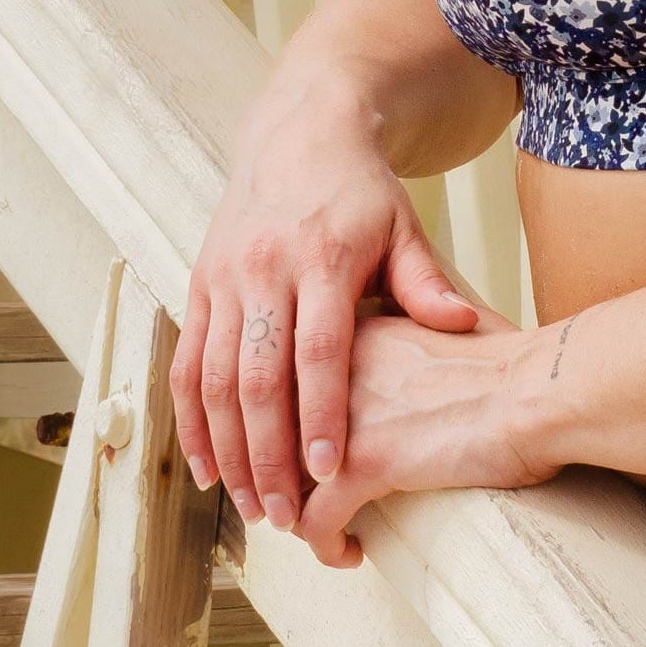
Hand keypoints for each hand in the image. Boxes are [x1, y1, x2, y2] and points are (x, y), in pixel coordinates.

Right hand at [171, 79, 490, 536]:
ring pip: (213, 380)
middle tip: (283, 514)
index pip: (317, 350)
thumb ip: (426, 281)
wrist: (301, 131)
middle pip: (257, 378)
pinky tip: (206, 466)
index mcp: (322, 257)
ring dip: (227, 450)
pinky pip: (185, 363)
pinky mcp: (199, 285)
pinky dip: (190, 421)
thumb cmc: (360, 190)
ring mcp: (225, 278)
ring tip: (249, 506)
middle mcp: (265, 270)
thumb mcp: (404, 225)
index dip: (319, 414)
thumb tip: (460, 326)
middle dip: (267, 454)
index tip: (327, 471)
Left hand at [291, 311, 563, 567]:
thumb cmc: (516, 363)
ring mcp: (344, 418)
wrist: (538, 387)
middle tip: (299, 499)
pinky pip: (313, 523)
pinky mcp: (362, 464)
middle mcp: (338, 368)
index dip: (295, 423)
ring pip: (283, 478)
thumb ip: (417, 336)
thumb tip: (425, 355)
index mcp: (359, 330)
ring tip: (317, 530)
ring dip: (295, 514)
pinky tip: (349, 551)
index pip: (294, 380)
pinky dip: (324, 546)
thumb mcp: (451, 327)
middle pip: (278, 429)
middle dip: (284, 472)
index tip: (308, 450)